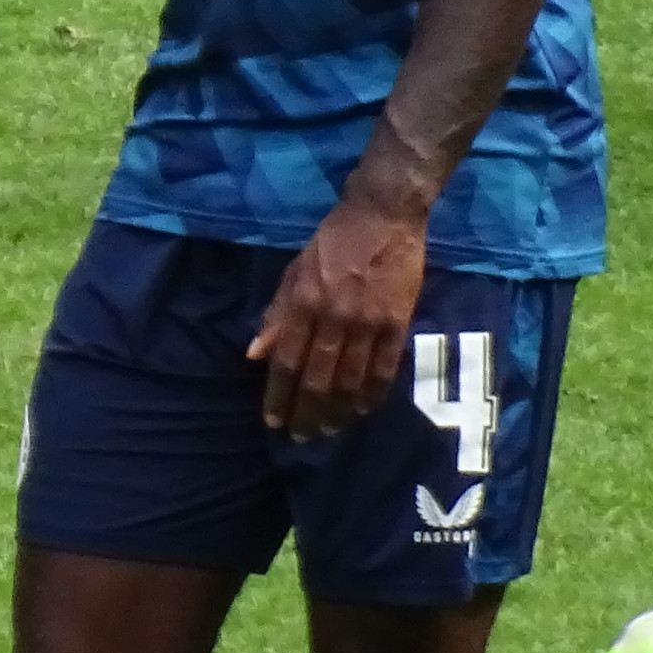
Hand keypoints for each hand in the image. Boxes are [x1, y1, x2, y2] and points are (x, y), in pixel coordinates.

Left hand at [249, 188, 427, 437]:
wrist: (383, 215)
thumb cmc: (332, 243)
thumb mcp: (294, 271)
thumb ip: (277, 314)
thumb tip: (255, 355)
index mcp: (303, 303)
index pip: (287, 361)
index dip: (279, 395)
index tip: (273, 420)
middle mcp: (334, 317)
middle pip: (318, 378)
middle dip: (307, 412)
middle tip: (301, 437)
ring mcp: (368, 321)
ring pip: (351, 379)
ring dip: (338, 411)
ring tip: (329, 430)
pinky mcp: (397, 321)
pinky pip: (385, 368)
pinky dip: (373, 393)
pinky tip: (362, 410)